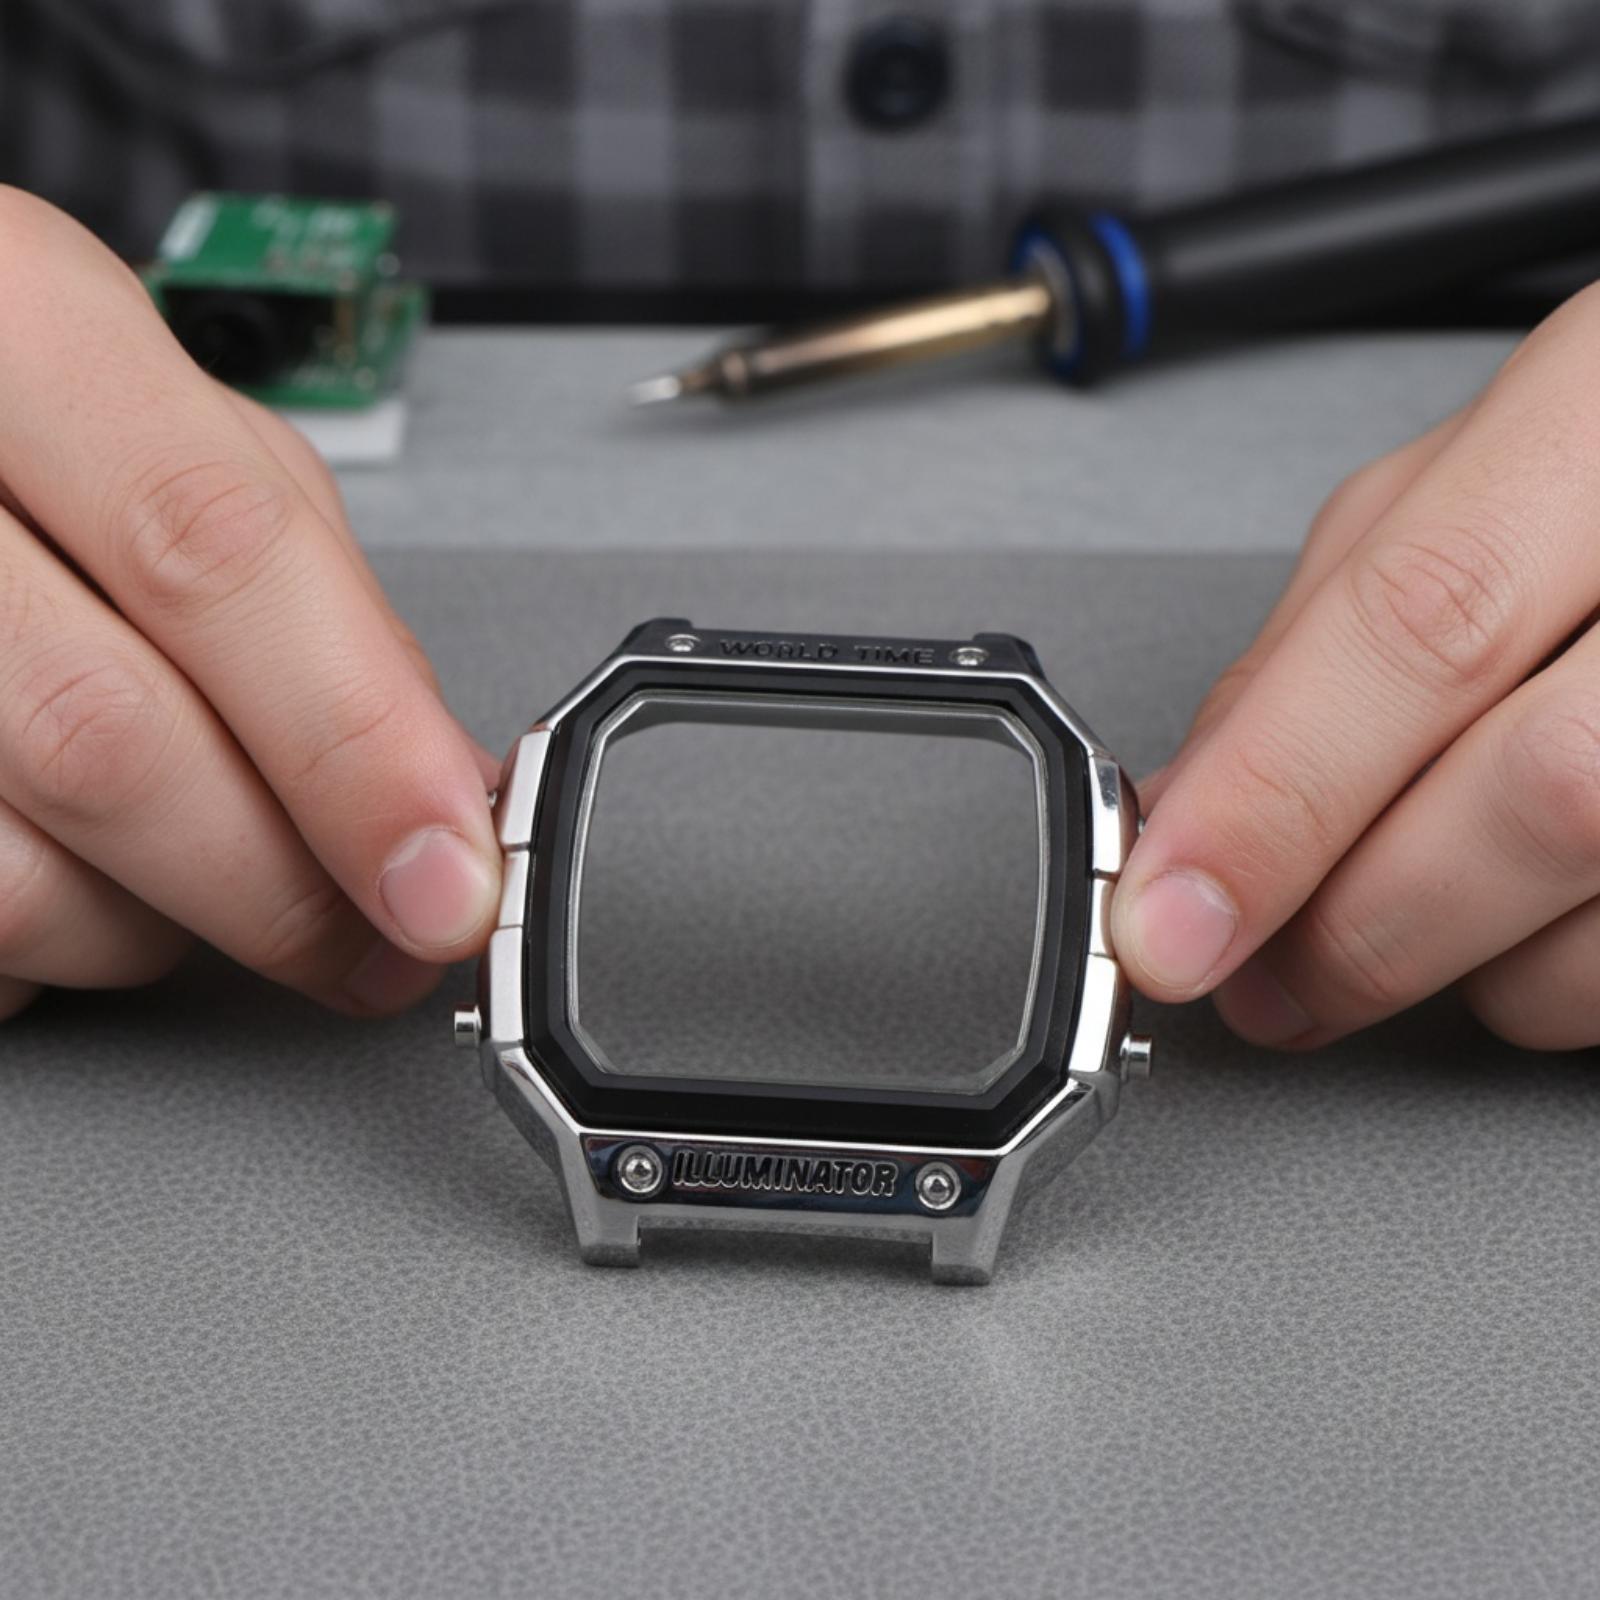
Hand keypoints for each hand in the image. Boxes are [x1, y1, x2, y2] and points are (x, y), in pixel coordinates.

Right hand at [0, 188, 500, 1023]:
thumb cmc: (18, 410)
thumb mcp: (178, 425)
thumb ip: (312, 588)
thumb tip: (436, 781)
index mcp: (24, 330)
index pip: (216, 555)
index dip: (356, 745)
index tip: (446, 876)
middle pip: (112, 740)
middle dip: (285, 888)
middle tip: (374, 936)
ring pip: (14, 876)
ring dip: (149, 924)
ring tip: (186, 864)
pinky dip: (45, 937)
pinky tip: (67, 858)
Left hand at [1112, 283, 1599, 1052]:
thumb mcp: (1471, 483)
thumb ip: (1322, 634)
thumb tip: (1190, 802)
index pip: (1423, 626)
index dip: (1276, 796)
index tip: (1169, 920)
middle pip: (1542, 792)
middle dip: (1356, 925)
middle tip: (1261, 976)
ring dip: (1464, 970)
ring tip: (1399, 935)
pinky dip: (1562, 977)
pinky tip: (1526, 922)